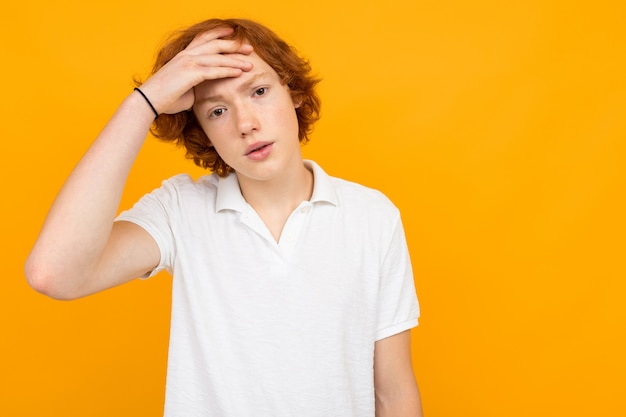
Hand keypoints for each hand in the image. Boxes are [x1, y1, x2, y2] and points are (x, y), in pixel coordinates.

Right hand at [137, 27, 252, 114]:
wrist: (148, 101)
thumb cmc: (166, 98)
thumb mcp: (185, 87)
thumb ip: (197, 84)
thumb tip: (206, 89)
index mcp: (184, 55)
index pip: (204, 38)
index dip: (219, 33)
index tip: (233, 33)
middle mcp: (187, 55)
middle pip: (216, 44)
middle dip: (234, 45)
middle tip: (249, 49)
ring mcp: (188, 62)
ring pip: (218, 57)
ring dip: (236, 60)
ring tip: (250, 64)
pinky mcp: (190, 73)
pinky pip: (214, 70)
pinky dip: (228, 71)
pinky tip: (239, 73)